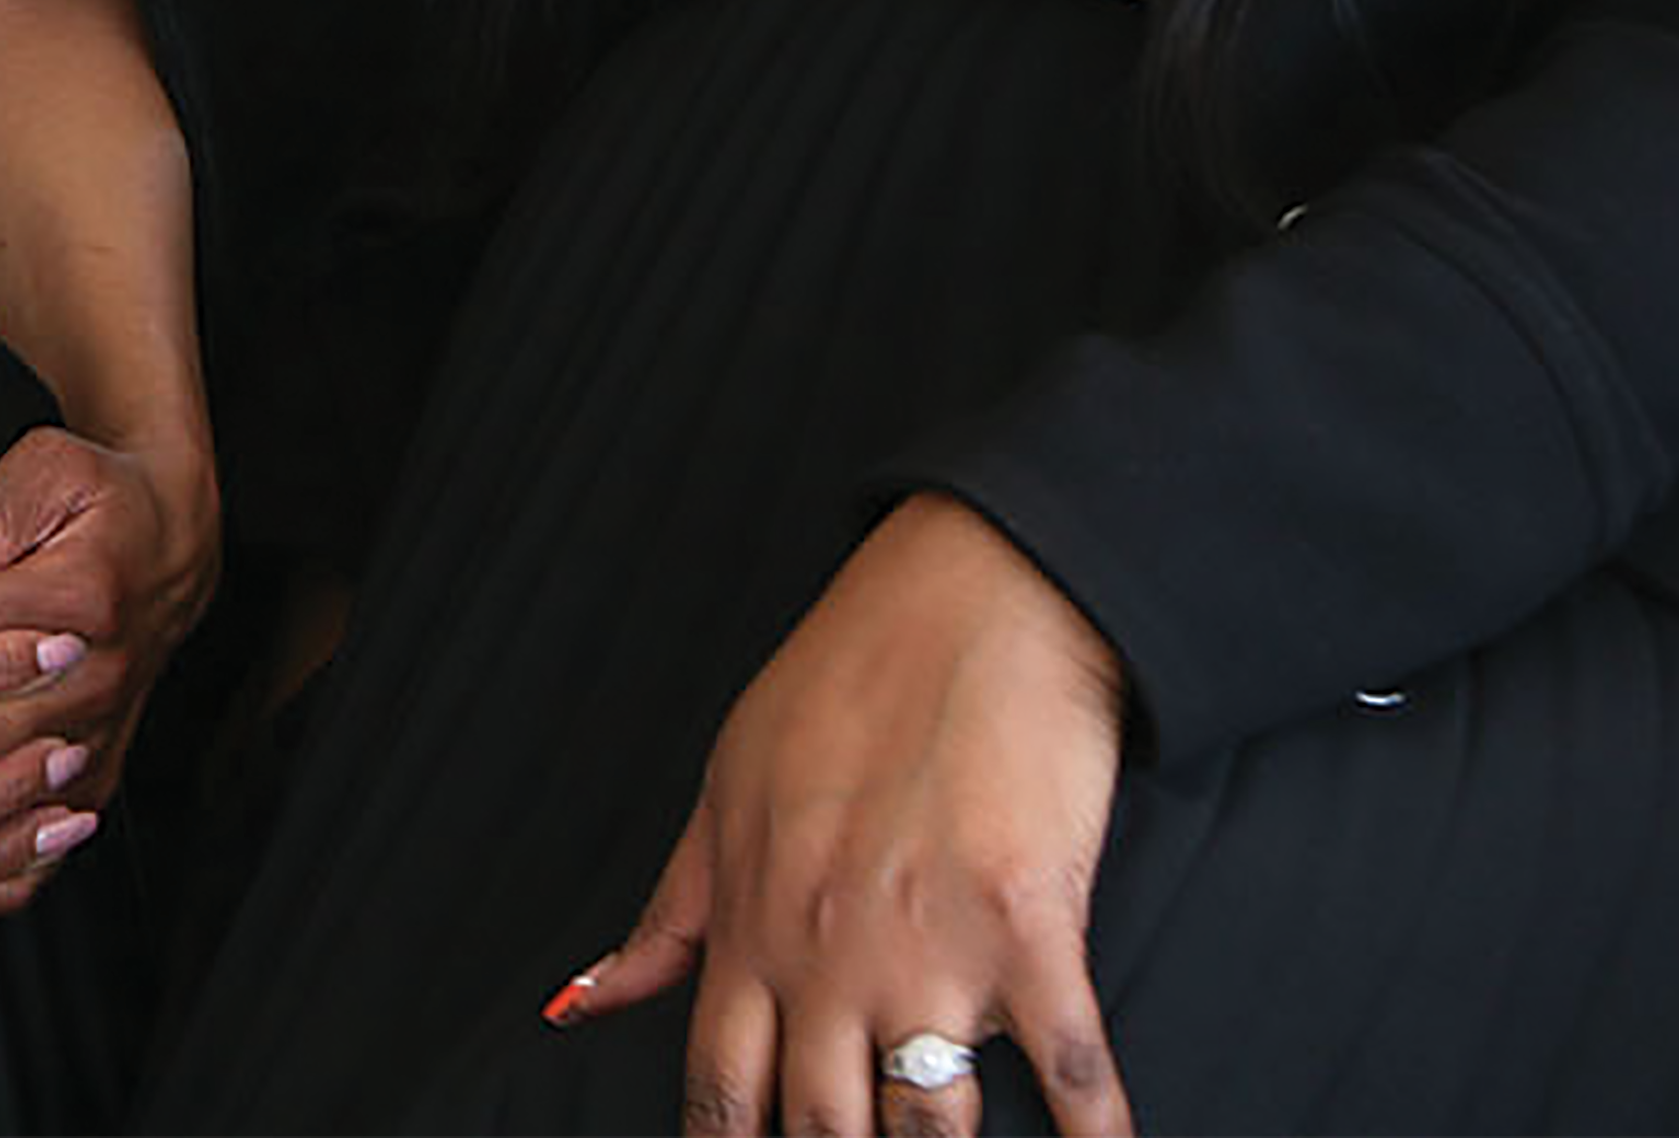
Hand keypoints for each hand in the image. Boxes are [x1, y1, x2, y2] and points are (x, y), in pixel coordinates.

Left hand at [552, 496, 1137, 1137]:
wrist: (976, 595)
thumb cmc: (851, 679)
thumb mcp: (726, 788)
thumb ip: (669, 914)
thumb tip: (587, 1002)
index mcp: (754, 927)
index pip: (721, 1097)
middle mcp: (831, 957)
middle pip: (823, 1132)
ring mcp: (933, 950)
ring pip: (929, 1127)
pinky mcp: (1031, 928)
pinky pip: (1070, 1071)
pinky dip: (1092, 1132)